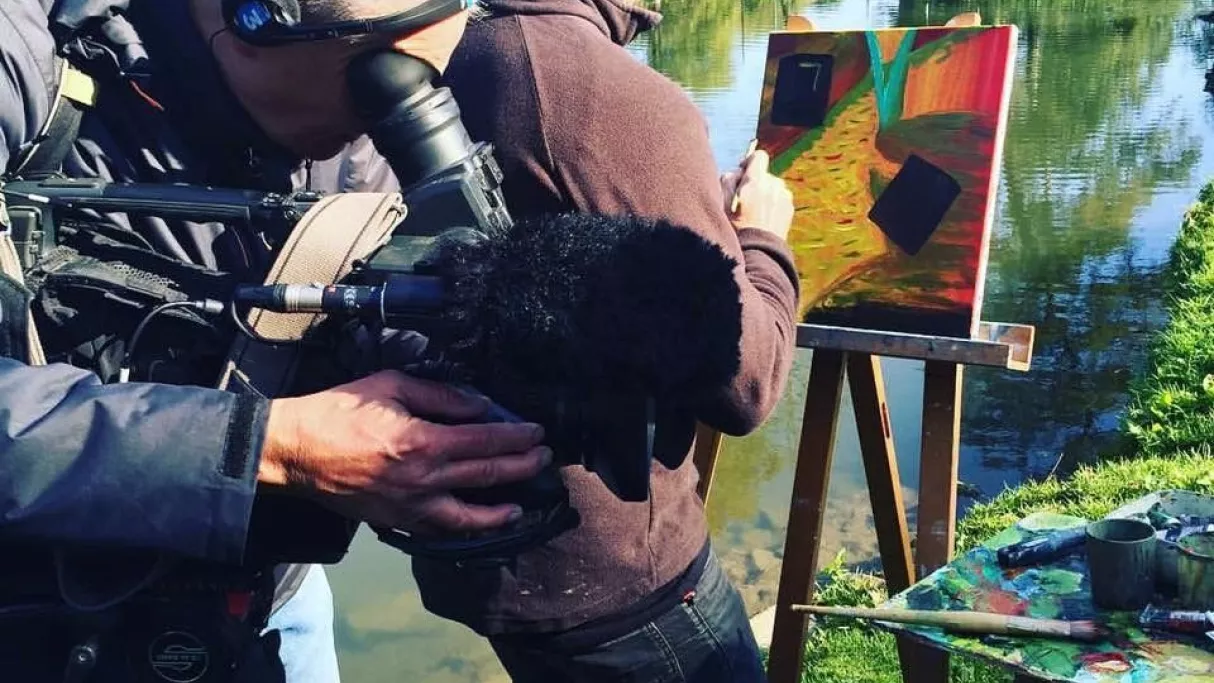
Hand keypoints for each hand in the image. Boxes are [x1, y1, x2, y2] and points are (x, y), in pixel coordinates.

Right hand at [258, 369, 550, 532]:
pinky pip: (439, 530)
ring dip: (500, 509)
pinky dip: (464, 528)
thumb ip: (440, 395)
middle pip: (486, 476)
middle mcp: (422, 479)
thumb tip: (478, 406)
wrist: (294, 450)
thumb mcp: (391, 386)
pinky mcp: (395, 521)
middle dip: (521, 466)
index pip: (485, 441)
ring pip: (468, 515)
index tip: (536, 431)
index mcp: (423, 441)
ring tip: (520, 503)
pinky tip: (477, 523)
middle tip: (544, 458)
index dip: (516, 436)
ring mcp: (409, 506)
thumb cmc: (337, 412)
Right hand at [720, 146, 793, 240]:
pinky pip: (780, 198)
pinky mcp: (790, 209)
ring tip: (754, 212)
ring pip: (773, 186)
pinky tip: (764, 219)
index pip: (758, 156)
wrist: (759, 253)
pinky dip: (773, 203)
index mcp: (756, 181)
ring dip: (765, 193)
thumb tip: (735, 173)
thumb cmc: (736, 230)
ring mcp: (784, 197)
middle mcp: (774, 185)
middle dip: (755, 182)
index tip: (742, 175)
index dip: (748, 163)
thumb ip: (727, 181)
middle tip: (743, 200)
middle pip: (764, 174)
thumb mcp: (722, 204)